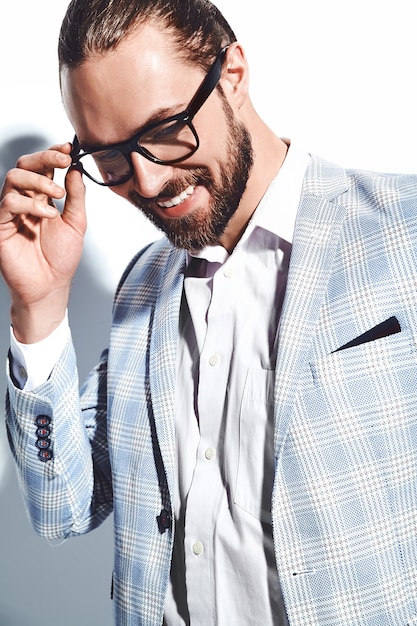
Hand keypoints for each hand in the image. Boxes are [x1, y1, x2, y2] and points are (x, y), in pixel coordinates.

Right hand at [0, 142, 86, 342]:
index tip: (68, 149)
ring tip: (57, 196)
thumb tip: (76, 170)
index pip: (43, 168)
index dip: (53, 154)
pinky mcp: (1, 224)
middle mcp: (25, 201)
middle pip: (25, 165)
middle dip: (45, 158)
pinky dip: (30, 203)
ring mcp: (11, 212)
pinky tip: (47, 214)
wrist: (50, 286)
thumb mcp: (76, 223)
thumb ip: (76, 196)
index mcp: (42, 198)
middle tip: (63, 161)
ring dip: (39, 181)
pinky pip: (8, 202)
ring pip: (14, 178)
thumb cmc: (61, 258)